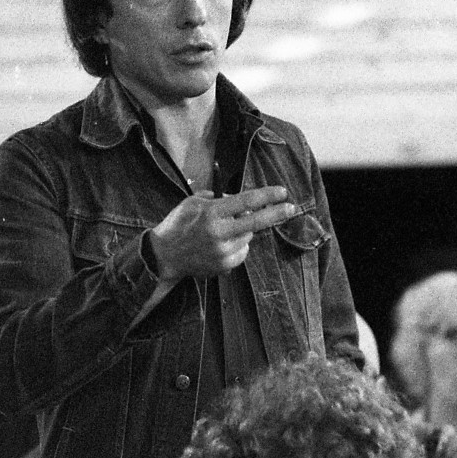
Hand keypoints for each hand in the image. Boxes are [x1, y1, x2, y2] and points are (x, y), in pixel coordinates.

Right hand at [149, 186, 298, 284]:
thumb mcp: (192, 203)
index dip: (267, 196)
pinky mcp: (224, 266)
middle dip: (276, 214)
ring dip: (244, 230)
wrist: (164, 256)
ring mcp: (222, 252)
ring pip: (248, 237)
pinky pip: (242, 251)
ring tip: (224, 231)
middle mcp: (219, 233)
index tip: (282, 191)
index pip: (246, 202)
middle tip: (292, 208)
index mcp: (211, 213)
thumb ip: (217, 199)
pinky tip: (221, 244)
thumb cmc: (178, 224)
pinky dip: (238, 245)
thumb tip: (239, 200)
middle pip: (256, 222)